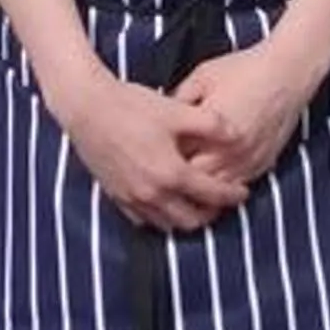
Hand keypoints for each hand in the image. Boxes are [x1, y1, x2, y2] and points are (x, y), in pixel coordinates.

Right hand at [65, 71, 250, 230]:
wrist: (86, 106)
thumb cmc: (131, 105)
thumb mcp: (176, 110)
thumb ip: (211, 125)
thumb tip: (238, 135)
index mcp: (171, 173)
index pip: (211, 195)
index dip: (231, 195)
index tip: (243, 192)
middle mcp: (152, 193)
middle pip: (190, 220)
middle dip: (210, 213)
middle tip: (220, 201)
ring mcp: (131, 198)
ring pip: (166, 224)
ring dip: (185, 218)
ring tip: (195, 204)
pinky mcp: (115, 195)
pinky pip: (143, 219)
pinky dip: (159, 217)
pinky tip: (164, 203)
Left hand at [173, 40, 311, 184]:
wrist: (286, 72)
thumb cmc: (244, 69)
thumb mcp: (203, 76)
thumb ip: (179, 99)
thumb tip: (163, 117)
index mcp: (209, 127)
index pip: (177, 154)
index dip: (164, 154)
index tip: (156, 150)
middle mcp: (229, 149)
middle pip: (194, 179)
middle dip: (180, 175)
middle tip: (168, 167)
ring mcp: (247, 160)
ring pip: (217, 189)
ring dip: (202, 187)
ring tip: (188, 180)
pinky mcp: (262, 164)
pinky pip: (238, 186)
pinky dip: (224, 186)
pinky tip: (214, 179)